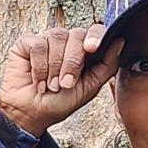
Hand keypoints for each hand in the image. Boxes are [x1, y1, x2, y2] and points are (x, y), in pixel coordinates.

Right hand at [0, 22, 115, 135]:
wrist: (31, 115)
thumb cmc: (58, 103)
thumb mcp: (89, 88)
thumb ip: (107, 65)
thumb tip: (120, 41)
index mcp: (83, 51)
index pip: (95, 31)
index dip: (95, 36)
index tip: (92, 49)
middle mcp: (65, 42)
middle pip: (77, 35)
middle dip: (73, 63)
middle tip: (65, 84)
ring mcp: (46, 40)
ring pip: (57, 37)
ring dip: (55, 67)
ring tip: (51, 85)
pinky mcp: (27, 43)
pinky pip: (38, 44)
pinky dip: (39, 66)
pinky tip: (37, 81)